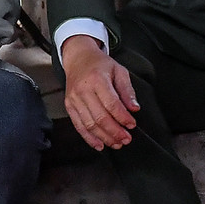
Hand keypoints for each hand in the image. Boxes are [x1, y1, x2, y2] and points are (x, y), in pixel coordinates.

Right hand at [62, 35, 138, 150]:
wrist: (78, 58)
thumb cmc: (100, 64)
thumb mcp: (119, 70)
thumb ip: (127, 90)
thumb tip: (134, 109)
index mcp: (97, 79)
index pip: (112, 104)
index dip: (123, 117)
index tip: (132, 125)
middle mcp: (83, 90)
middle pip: (100, 117)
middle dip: (115, 132)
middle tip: (126, 139)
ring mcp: (74, 99)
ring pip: (90, 124)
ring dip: (104, 137)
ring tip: (116, 143)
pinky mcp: (69, 106)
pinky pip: (79, 126)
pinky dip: (89, 138)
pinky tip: (100, 145)